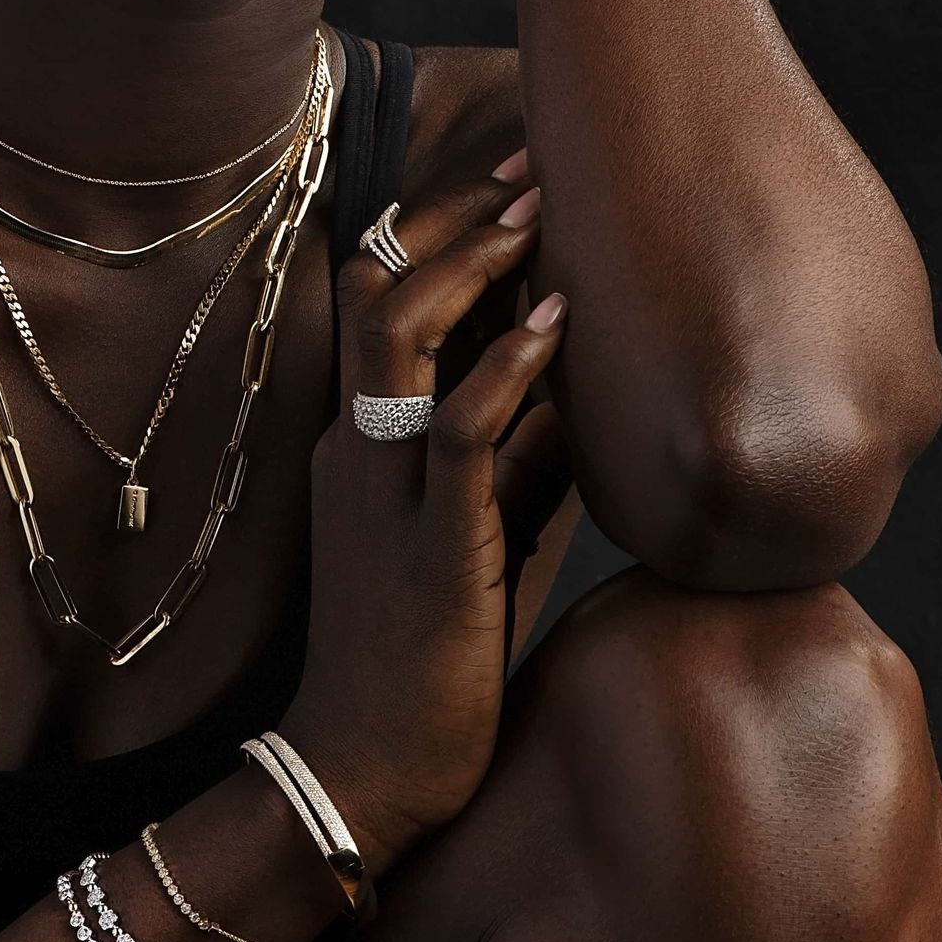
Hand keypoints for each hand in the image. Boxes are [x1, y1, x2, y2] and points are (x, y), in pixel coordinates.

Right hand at [282, 161, 572, 865]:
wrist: (365, 775)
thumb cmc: (428, 663)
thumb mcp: (482, 539)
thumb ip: (520, 462)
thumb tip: (587, 389)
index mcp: (356, 446)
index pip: (379, 303)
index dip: (439, 232)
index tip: (510, 182)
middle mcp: (354, 451)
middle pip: (380, 291)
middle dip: (455, 219)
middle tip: (530, 166)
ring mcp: (382, 493)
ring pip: (399, 338)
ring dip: (473, 268)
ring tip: (539, 218)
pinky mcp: (428, 546)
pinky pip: (458, 433)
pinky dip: (507, 369)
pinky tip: (556, 326)